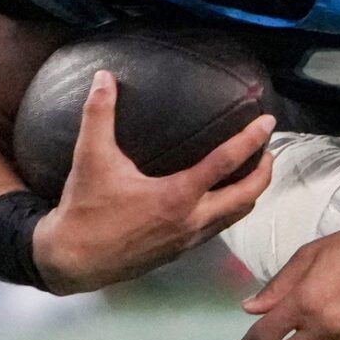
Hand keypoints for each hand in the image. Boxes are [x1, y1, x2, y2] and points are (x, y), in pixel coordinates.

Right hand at [33, 71, 274, 292]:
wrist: (71, 261)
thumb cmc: (84, 209)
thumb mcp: (90, 158)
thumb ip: (98, 115)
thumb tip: (104, 77)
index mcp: (177, 196)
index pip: (226, 163)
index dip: (250, 140)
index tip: (268, 122)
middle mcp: (192, 220)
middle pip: (247, 196)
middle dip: (265, 172)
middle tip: (269, 149)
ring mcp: (189, 239)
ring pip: (236, 216)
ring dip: (251, 193)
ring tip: (253, 170)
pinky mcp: (181, 251)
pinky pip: (219, 227)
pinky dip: (230, 209)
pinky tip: (221, 197)